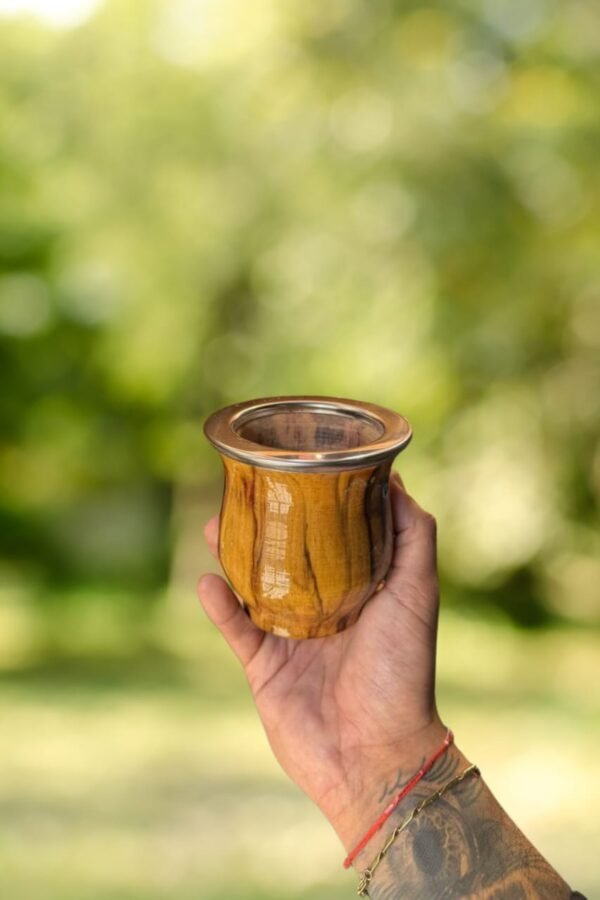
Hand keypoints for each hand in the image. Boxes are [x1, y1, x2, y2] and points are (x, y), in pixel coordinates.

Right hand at [198, 473, 445, 856]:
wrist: (376, 754)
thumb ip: (413, 536)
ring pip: (255, 587)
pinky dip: (220, 606)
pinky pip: (237, 629)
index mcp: (362, 589)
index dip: (319, 505)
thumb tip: (394, 481)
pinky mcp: (265, 668)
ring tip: (214, 525)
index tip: (301, 469)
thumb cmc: (403, 670)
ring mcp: (292, 638)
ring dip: (233, 557)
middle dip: (266, 526)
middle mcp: (326, 609)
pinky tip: (207, 580)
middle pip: (288, 557)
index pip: (336, 536)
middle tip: (246, 493)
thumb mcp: (418, 592)